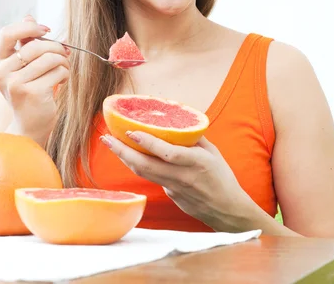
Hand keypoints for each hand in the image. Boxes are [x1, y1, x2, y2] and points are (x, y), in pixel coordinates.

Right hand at [0, 15, 69, 144]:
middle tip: (64, 54)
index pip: (7, 33)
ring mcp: (15, 84)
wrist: (29, 123)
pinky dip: (66, 74)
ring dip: (64, 62)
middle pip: (36, 46)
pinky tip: (62, 81)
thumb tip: (28, 16)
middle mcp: (1, 73)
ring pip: (50, 58)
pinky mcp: (32, 93)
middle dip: (56, 48)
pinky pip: (58, 72)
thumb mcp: (24, 66)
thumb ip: (26, 43)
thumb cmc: (30, 90)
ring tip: (64, 69)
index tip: (46, 30)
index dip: (29, 27)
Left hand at [101, 132, 255, 231]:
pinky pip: (152, 178)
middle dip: (123, 151)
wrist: (226, 210)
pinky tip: (132, 156)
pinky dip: (140, 166)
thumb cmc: (222, 178)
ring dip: (125, 158)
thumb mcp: (213, 153)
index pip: (168, 153)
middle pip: (145, 165)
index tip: (131, 132)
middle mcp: (182, 176)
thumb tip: (176, 124)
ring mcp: (173, 189)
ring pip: (143, 173)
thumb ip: (194, 139)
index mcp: (196, 163)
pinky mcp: (170, 196)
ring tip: (111, 144)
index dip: (148, 143)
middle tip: (106, 138)